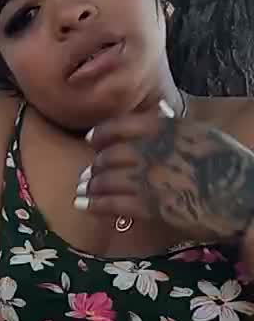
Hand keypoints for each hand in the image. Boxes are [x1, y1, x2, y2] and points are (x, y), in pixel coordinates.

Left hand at [77, 99, 253, 243]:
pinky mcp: (153, 207)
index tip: (91, 139)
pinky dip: (95, 204)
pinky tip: (84, 205)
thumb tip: (157, 113)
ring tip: (82, 190)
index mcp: (171, 129)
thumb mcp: (203, 135)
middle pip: (112, 155)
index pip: (125, 125)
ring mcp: (153, 180)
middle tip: (87, 174)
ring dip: (91, 185)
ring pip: (108, 179)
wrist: (244, 196)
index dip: (103, 132)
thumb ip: (175, 127)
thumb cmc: (228, 166)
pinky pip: (114, 204)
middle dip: (96, 165)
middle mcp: (157, 152)